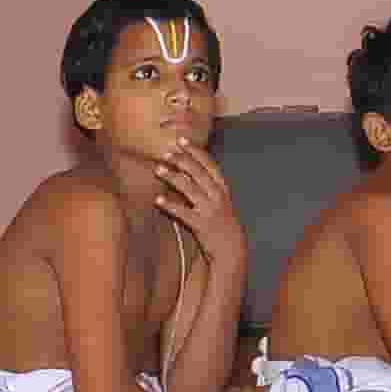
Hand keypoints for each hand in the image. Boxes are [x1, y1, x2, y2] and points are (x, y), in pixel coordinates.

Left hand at [153, 146, 247, 272]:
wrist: (232, 251)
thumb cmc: (223, 225)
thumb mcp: (221, 203)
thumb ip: (207, 187)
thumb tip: (186, 171)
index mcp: (223, 189)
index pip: (210, 164)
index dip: (195, 151)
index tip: (181, 140)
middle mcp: (218, 197)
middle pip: (199, 173)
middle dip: (182, 161)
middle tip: (166, 153)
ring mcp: (210, 210)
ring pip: (190, 189)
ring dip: (173, 177)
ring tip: (158, 169)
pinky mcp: (202, 225)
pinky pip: (183, 212)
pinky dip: (170, 205)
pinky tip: (157, 200)